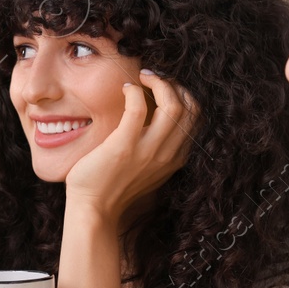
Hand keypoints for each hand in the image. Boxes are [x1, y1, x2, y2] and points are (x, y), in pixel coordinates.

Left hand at [63, 69, 198, 222]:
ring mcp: (147, 151)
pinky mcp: (123, 147)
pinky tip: (126, 89)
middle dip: (175, 84)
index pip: (195, 117)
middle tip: (153, 78)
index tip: (165, 86)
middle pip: (190, 108)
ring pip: (173, 105)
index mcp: (175, 159)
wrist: (92, 210)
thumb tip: (155, 117)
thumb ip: (157, 148)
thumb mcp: (147, 168)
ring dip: (159, 83)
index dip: (184, 94)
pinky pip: (138, 109)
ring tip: (143, 78)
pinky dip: (134, 91)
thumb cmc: (113, 186)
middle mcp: (167, 155)